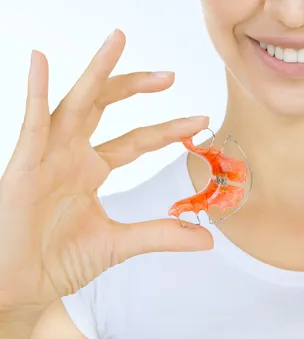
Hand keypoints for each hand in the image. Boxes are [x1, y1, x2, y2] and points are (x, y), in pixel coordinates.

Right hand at [0, 29, 212, 325]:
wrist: (20, 287)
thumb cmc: (58, 261)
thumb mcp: (120, 244)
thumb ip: (162, 235)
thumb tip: (207, 238)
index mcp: (91, 170)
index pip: (137, 140)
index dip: (168, 130)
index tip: (200, 122)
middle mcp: (71, 155)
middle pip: (106, 107)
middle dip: (136, 87)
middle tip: (170, 76)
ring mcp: (47, 155)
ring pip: (74, 104)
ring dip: (96, 72)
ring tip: (118, 40)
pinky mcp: (24, 165)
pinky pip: (32, 124)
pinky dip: (36, 93)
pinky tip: (41, 62)